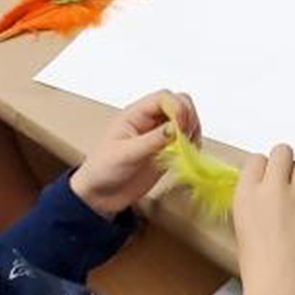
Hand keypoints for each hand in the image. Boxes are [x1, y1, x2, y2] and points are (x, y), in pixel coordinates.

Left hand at [70, 90, 199, 219]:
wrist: (101, 196)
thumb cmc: (104, 170)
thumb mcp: (126, 154)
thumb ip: (152, 140)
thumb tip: (176, 127)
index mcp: (136, 114)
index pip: (164, 97)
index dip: (177, 107)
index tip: (181, 127)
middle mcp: (150, 120)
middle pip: (180, 103)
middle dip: (188, 116)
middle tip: (187, 137)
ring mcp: (160, 134)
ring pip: (187, 119)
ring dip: (193, 129)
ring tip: (188, 147)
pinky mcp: (167, 149)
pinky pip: (187, 138)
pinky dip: (193, 143)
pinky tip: (189, 154)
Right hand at [233, 142, 294, 294]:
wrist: (280, 283)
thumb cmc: (258, 260)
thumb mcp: (243, 223)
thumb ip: (254, 197)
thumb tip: (266, 184)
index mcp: (247, 194)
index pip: (256, 159)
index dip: (262, 168)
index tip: (265, 178)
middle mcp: (272, 189)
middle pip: (282, 151)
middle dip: (283, 162)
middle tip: (283, 179)